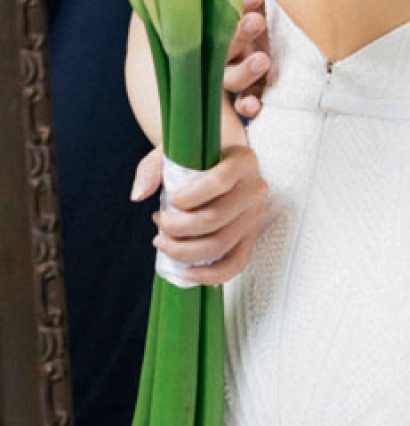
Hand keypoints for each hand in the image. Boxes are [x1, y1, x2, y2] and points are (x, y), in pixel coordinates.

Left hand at [148, 144, 268, 286]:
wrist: (226, 162)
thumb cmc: (199, 157)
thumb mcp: (177, 150)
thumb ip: (152, 167)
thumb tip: (138, 195)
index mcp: (243, 161)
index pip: (219, 182)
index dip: (189, 197)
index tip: (170, 199)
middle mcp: (255, 189)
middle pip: (215, 218)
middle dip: (177, 227)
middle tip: (159, 222)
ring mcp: (255, 216)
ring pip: (219, 244)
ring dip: (184, 250)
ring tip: (163, 242)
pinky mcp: (251, 238)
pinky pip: (235, 264)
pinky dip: (209, 275)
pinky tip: (185, 272)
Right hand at [225, 0, 270, 119]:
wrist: (230, 8)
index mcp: (218, 13)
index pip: (220, 12)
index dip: (236, 3)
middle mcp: (220, 41)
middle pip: (221, 43)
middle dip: (238, 31)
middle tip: (257, 19)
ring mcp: (231, 65)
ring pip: (229, 76)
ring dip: (244, 70)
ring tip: (263, 59)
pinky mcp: (246, 85)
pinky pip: (242, 100)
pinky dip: (248, 105)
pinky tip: (254, 107)